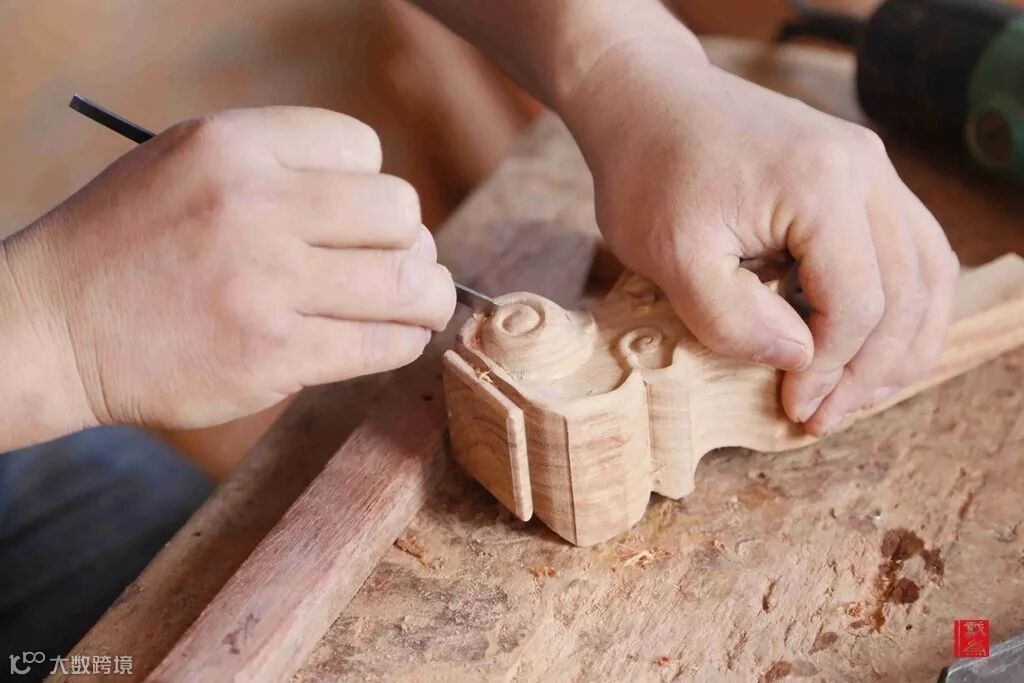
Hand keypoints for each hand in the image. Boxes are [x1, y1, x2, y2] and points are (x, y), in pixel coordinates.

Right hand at [1, 107, 454, 438]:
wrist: (55, 328)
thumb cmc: (129, 242)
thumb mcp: (187, 162)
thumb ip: (279, 166)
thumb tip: (384, 200)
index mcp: (233, 147)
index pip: (361, 146)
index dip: (371, 184)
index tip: (357, 218)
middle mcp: (255, 206)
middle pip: (399, 211)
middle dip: (412, 239)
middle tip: (399, 263)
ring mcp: (266, 284)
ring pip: (408, 282)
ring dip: (429, 295)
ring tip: (420, 302)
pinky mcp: (273, 355)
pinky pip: (383, 344)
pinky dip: (405, 341)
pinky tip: (394, 338)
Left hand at [561, 41, 958, 434]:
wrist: (648, 101)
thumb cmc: (649, 173)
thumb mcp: (669, 255)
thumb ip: (732, 318)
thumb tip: (800, 361)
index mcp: (820, 185)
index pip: (857, 303)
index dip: (831, 369)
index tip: (794, 408)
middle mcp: (864, 168)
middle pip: (907, 293)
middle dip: (870, 370)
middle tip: (824, 417)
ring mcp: (870, 166)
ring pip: (927, 272)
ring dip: (901, 343)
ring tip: (857, 394)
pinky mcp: (860, 174)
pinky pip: (912, 249)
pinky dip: (901, 304)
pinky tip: (871, 344)